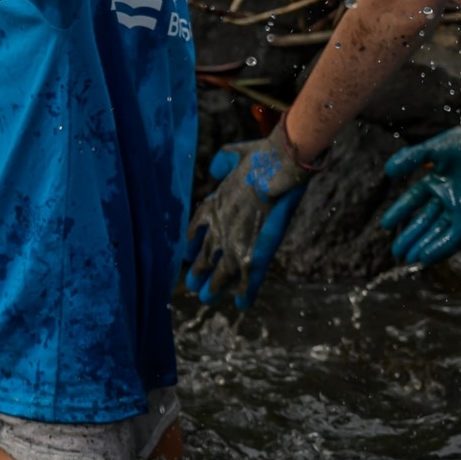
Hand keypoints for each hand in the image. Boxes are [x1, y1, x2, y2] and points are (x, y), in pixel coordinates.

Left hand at [182, 131, 308, 308]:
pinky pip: (248, 279)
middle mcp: (221, 227)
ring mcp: (236, 243)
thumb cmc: (260, 157)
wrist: (275, 167)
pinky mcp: (254, 254)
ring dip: (214, 286)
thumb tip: (214, 170)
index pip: (198, 227)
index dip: (192, 240)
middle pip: (205, 254)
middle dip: (198, 269)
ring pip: (221, 272)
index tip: (184, 251)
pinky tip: (242, 305)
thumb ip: (222, 162)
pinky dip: (246, 292)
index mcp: (216, 205)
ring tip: (205, 298)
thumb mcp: (234, 154)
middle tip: (191, 284)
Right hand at [376, 117, 460, 265]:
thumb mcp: (431, 149)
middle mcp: (445, 196)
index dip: (399, 212)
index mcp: (434, 181)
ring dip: (424, 245)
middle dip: (410, 237)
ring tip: (410, 259)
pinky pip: (455, 234)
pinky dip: (442, 246)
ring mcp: (458, 205)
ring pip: (438, 230)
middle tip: (397, 252)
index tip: (385, 225)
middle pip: (424, 221)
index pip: (413, 201)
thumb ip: (410, 159)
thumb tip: (388, 171)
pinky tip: (428, 255)